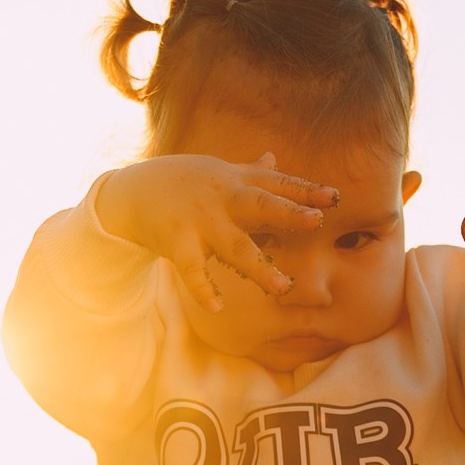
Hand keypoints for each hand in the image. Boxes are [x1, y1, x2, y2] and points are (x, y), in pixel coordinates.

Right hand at [94, 153, 338, 311]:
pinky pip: (192, 270)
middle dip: (287, 213)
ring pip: (235, 246)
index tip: (334, 198)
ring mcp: (199, 221)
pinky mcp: (176, 242)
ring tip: (283, 287)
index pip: (276, 184)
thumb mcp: (217, 172)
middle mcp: (221, 198)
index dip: (305, 191)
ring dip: (259, 268)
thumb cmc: (181, 183)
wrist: (130, 192)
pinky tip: (218, 307)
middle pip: (260, 205)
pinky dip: (204, 289)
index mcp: (235, 181)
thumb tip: (274, 157)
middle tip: (315, 222)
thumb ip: (250, 171)